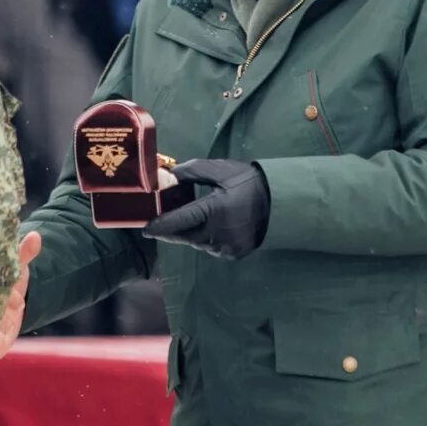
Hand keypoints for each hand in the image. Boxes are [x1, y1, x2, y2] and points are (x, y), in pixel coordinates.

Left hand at [142, 159, 269, 259]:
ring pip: (197, 244)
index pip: (178, 222)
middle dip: (170, 232)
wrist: (280, 201)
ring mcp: (227, 247)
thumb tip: (168, 174)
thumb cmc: (248, 182)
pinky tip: (205, 229)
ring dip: (188, 235)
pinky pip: (210, 249)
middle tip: (157, 227)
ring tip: (183, 223)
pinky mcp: (234, 254)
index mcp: (214, 211)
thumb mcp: (220, 171)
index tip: (145, 229)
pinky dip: (204, 240)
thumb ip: (192, 172)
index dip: (160, 227)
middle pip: (184, 237)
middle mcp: (218, 233)